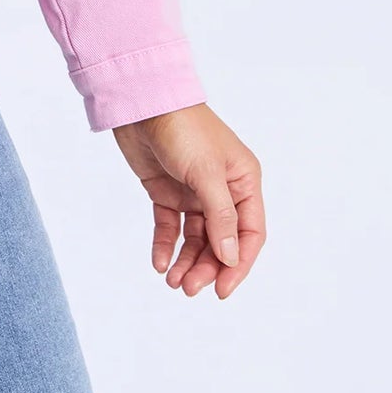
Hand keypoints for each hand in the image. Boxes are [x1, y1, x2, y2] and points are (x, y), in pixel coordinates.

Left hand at [111, 102, 264, 298]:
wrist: (141, 102)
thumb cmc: (183, 128)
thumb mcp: (207, 173)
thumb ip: (220, 217)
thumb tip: (231, 258)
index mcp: (243, 181)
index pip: (250, 233)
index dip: (238, 264)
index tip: (223, 290)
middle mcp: (222, 189)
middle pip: (221, 241)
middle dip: (208, 267)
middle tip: (189, 288)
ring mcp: (193, 191)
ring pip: (195, 238)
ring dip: (187, 261)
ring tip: (173, 282)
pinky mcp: (166, 190)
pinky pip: (170, 225)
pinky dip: (166, 245)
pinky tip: (160, 262)